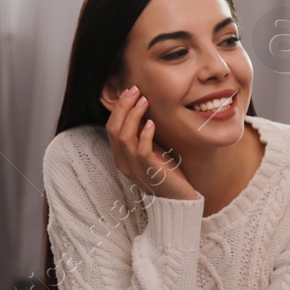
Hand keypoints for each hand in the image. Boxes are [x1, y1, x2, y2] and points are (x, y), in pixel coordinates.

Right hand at [103, 85, 199, 201]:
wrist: (179, 199)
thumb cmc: (166, 173)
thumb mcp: (151, 150)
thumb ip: (142, 135)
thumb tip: (140, 108)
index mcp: (121, 157)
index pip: (110, 128)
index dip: (118, 108)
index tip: (130, 92)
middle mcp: (124, 163)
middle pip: (113, 129)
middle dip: (123, 107)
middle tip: (135, 90)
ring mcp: (135, 168)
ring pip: (124, 137)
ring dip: (133, 115)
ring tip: (144, 101)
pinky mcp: (150, 171)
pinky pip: (141, 150)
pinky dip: (145, 134)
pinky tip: (151, 122)